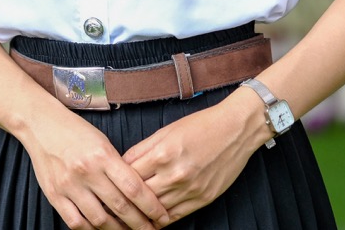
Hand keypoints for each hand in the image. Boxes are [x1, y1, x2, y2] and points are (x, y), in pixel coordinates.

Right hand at [21, 108, 170, 229]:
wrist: (41, 124)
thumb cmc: (75, 131)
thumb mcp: (102, 142)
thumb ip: (118, 167)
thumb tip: (136, 193)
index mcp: (103, 155)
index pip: (134, 188)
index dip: (151, 206)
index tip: (162, 217)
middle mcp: (87, 171)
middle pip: (120, 207)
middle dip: (140, 224)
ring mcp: (69, 185)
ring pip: (100, 219)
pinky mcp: (55, 195)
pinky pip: (76, 222)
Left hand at [122, 97, 262, 222]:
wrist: (235, 129)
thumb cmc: (200, 125)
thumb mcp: (166, 130)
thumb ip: (143, 149)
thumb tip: (122, 164)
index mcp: (162, 154)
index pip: (129, 175)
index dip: (116, 181)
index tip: (108, 185)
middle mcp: (175, 174)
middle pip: (140, 196)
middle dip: (125, 200)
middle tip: (113, 204)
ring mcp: (190, 189)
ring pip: (156, 210)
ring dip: (142, 213)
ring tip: (129, 215)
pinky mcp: (203, 199)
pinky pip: (176, 216)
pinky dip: (162, 219)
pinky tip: (152, 218)